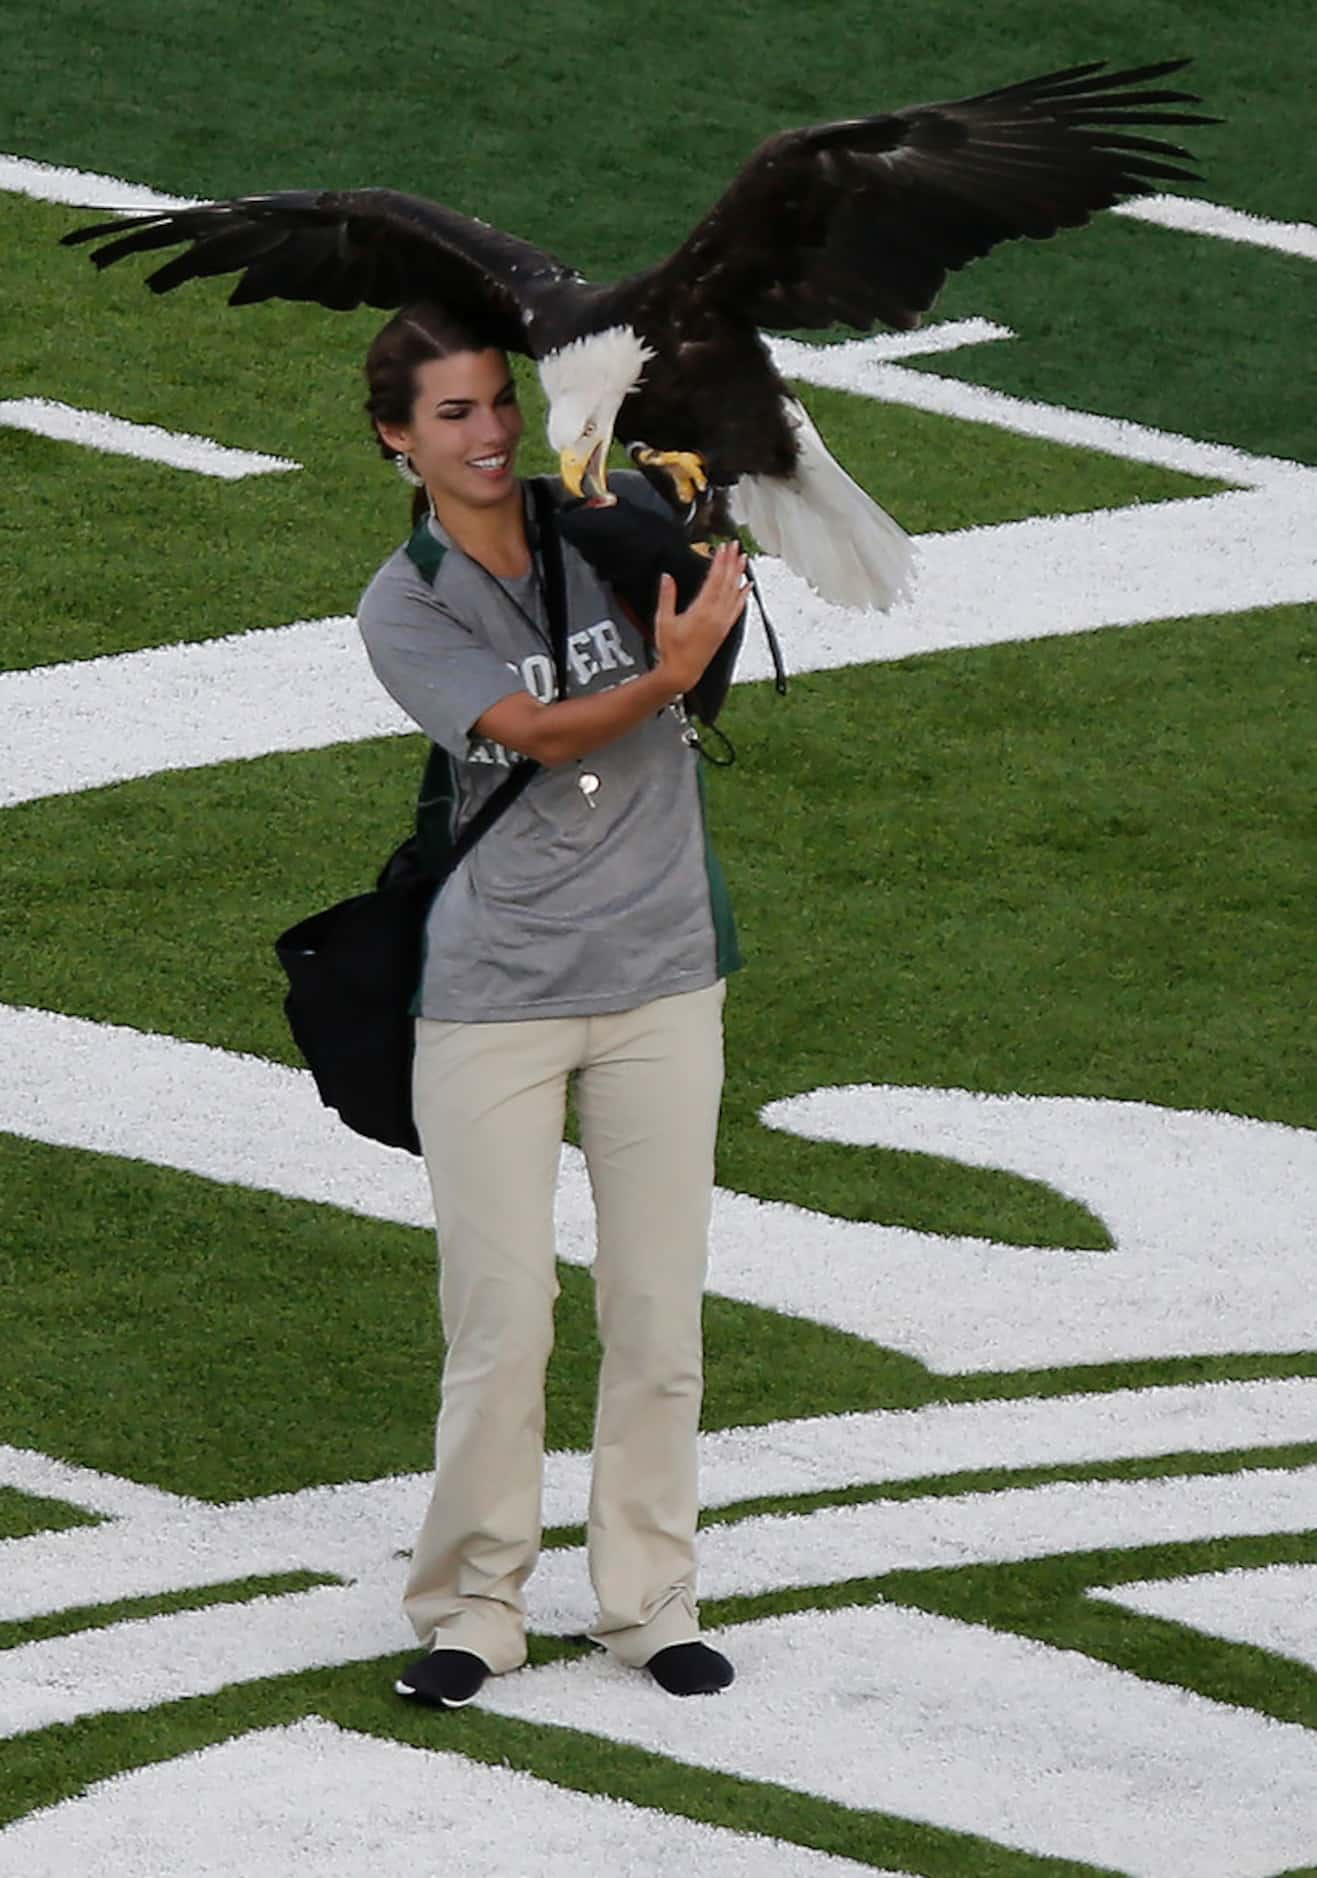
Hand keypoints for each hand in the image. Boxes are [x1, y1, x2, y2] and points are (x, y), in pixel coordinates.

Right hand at [652, 543, 747, 691]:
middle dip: (732, 562)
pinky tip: (747, 587)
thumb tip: (666, 577)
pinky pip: (737, 608)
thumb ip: (666, 597)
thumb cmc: (672, 650)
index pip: (714, 580)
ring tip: (744, 559)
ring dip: (739, 574)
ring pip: (735, 593)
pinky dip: (743, 595)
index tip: (723, 547)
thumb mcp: (663, 621)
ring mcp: (722, 622)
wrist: (682, 672)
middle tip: (736, 546)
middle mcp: (716, 616)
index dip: (720, 562)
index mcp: (701, 611)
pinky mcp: (724, 629)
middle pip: (727, 582)